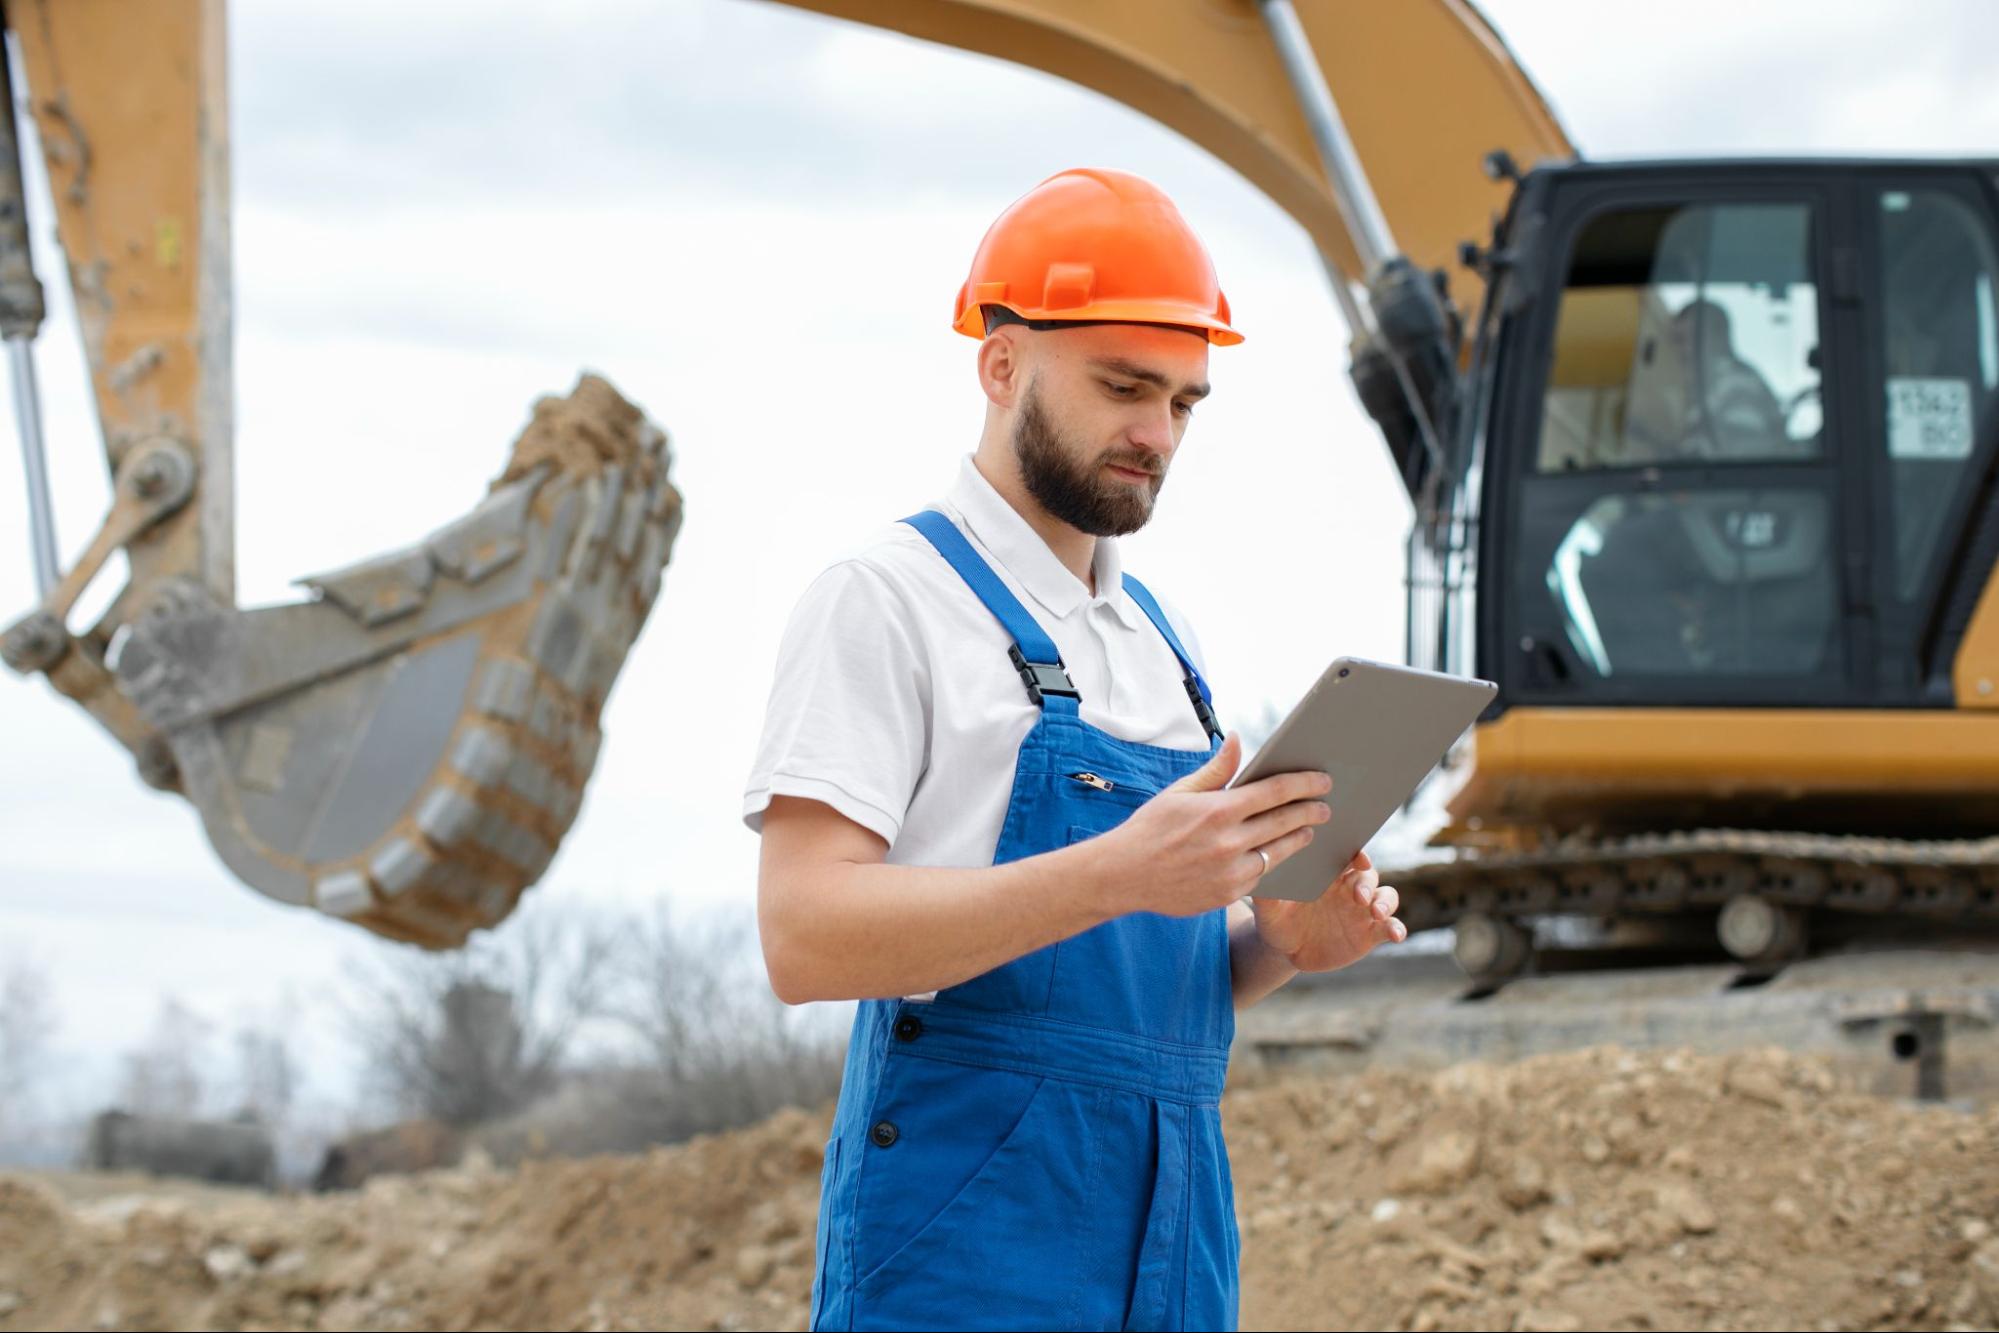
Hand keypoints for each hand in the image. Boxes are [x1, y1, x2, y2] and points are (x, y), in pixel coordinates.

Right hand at [1083, 733, 1330, 918]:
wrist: (1124, 875)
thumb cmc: (1150, 828)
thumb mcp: (1180, 792)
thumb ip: (1216, 769)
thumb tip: (1238, 740)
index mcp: (1218, 810)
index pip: (1275, 792)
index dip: (1304, 784)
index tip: (1322, 780)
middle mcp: (1228, 841)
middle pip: (1286, 821)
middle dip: (1311, 811)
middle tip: (1326, 806)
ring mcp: (1231, 871)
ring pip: (1280, 851)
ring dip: (1299, 838)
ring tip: (1309, 830)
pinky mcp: (1229, 894)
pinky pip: (1263, 875)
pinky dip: (1274, 862)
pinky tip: (1280, 853)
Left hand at [1250, 849, 1405, 972]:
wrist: (1284, 951)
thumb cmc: (1275, 920)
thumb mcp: (1267, 908)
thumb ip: (1266, 893)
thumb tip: (1258, 870)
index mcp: (1327, 873)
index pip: (1347, 855)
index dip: (1357, 854)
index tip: (1358, 859)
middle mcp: (1348, 887)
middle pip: (1368, 874)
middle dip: (1367, 881)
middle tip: (1357, 895)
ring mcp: (1362, 910)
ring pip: (1386, 896)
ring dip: (1385, 901)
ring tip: (1376, 912)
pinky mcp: (1369, 934)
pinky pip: (1390, 927)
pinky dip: (1397, 928)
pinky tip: (1396, 934)